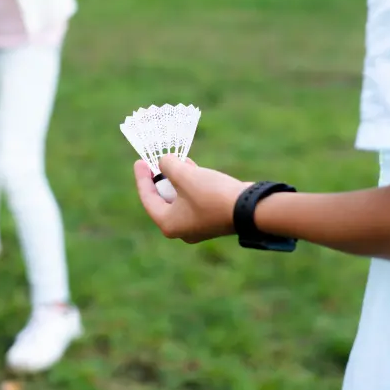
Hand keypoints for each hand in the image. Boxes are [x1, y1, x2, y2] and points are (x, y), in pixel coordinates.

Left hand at [133, 155, 251, 243]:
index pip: (148, 198)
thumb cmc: (212, 195)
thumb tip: (164, 162)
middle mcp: (181, 229)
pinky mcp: (211, 218)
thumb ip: (168, 166)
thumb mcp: (185, 175)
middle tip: (157, 160)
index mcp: (168, 224)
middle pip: (163, 199)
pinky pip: (194, 199)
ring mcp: (197, 225)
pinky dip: (191, 184)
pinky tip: (193, 168)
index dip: (142, 178)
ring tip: (178, 159)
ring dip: (177, 178)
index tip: (139, 161)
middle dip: (161, 177)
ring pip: (180, 197)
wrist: (250, 209)